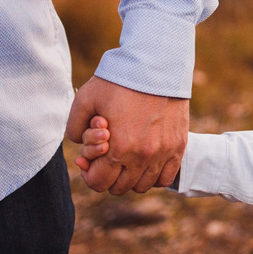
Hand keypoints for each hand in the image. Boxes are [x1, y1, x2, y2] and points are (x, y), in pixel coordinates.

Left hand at [65, 76, 189, 194]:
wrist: (157, 66)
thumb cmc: (119, 81)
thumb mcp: (84, 100)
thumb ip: (73, 128)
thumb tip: (80, 146)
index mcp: (119, 149)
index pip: (99, 183)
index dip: (89, 174)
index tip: (89, 160)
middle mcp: (143, 156)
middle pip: (120, 187)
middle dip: (109, 176)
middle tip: (108, 157)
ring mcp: (164, 152)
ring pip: (143, 185)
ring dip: (131, 177)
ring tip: (127, 159)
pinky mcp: (179, 145)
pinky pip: (166, 177)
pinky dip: (154, 176)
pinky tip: (146, 162)